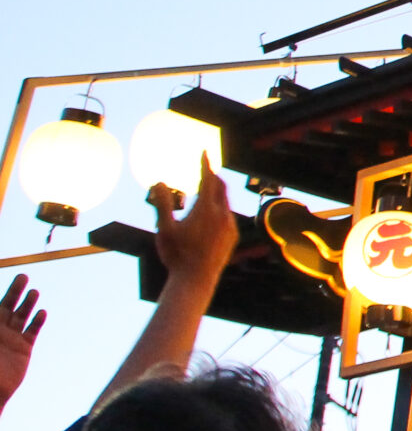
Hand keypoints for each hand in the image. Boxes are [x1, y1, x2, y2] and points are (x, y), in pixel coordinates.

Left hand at [0, 276, 43, 409]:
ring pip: (21, 315)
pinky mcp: (24, 347)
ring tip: (34, 292)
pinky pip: (32, 331)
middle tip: (23, 276)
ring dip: (28, 303)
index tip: (14, 281)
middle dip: (15, 291)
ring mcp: (12, 337)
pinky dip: (37, 321)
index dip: (4, 294)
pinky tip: (41, 313)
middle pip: (8, 305)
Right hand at [154, 157, 235, 281]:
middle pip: (221, 187)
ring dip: (216, 192)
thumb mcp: (164, 228)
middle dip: (213, 176)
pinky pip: (228, 215)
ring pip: (225, 202)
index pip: (208, 179)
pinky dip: (220, 207)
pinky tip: (212, 213)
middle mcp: (222, 215)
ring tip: (207, 189)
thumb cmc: (176, 255)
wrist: (196, 280)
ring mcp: (230, 226)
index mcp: (205, 209)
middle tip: (206, 168)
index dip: (205, 164)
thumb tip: (159, 182)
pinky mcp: (232, 236)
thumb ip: (162, 203)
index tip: (204, 151)